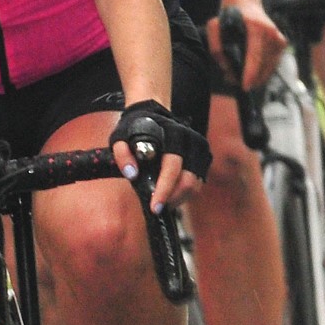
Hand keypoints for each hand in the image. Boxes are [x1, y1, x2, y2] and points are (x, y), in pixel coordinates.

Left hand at [111, 97, 209, 211]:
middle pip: (189, 180)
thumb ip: (122, 154)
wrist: (153, 116)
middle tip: (156, 208)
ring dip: (179, 198)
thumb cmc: (135, 129)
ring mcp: (200, 150)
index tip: (154, 207)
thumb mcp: (121, 137)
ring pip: (196, 184)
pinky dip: (185, 193)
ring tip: (162, 202)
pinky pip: (198, 182)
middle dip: (173, 198)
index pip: (172, 167)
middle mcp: (191, 142)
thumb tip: (131, 174)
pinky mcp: (203, 158)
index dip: (164, 189)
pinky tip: (170, 195)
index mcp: (173, 135)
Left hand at [210, 5, 286, 92]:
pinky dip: (262, 71)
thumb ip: (216, 47)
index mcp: (256, 28)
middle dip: (249, 78)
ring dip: (255, 76)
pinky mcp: (282, 43)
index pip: (254, 55)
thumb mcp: (214, 27)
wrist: (247, 5)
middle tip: (233, 82)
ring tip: (237, 78)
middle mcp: (271, 33)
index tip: (246, 86)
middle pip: (263, 65)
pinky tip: (249, 73)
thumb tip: (226, 67)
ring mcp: (279, 38)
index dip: (250, 73)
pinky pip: (272, 64)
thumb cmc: (229, 17)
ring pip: (269, 67)